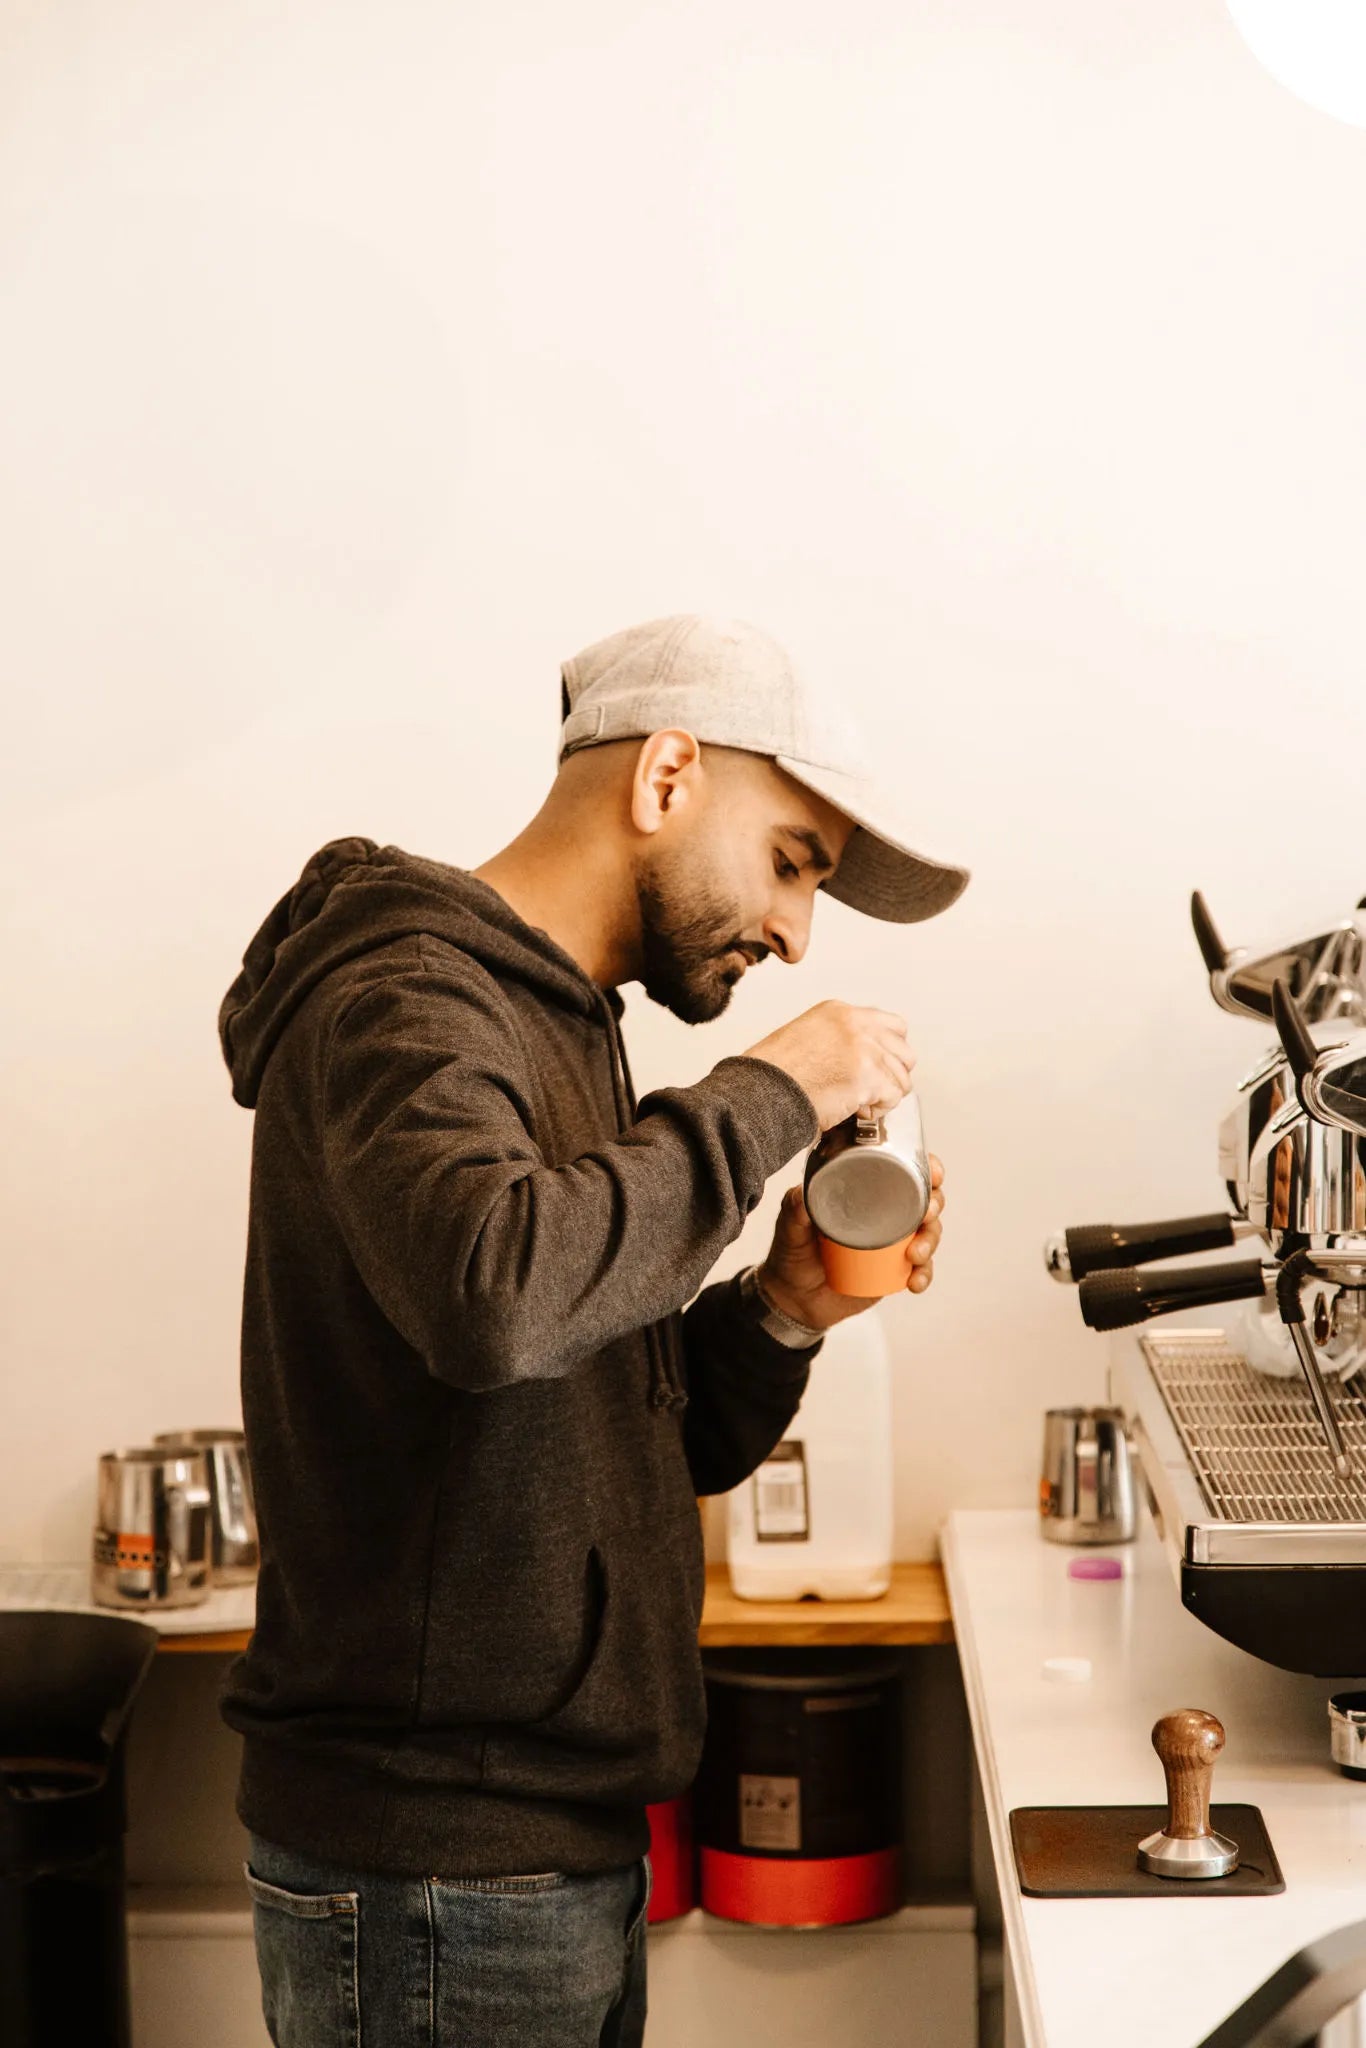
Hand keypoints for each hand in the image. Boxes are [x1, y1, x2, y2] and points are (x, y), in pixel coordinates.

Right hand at [743, 1001, 914, 1131]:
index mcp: (838, 1011)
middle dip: (891, 1073)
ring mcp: (864, 1048)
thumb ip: (834, 1039)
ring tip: (862, 1103)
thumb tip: (856, 1058)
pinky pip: (894, 1095)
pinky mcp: (868, 1076)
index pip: (890, 1025)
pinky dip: (880, 1109)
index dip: (886, 1052)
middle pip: (902, 1049)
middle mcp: (855, 1024)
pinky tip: (858, 1111)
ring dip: (886, 1093)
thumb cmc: (770, 1074)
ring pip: (902, 1075)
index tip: (875, 1068)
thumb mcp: (802, 1036)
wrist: (761, 1092)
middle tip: (872, 1089)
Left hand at [756, 1155, 945, 1332]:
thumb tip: (802, 1193)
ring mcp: (892, 1243)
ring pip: (929, 1234)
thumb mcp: (789, 1226)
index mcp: (865, 1192)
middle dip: (934, 1205)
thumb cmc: (792, 1254)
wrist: (792, 1298)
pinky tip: (913, 1283)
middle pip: (925, 1201)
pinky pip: (920, 1270)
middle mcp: (884, 1214)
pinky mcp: (894, 1272)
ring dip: (931, 1242)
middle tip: (925, 1215)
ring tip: (914, 1255)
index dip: (927, 1170)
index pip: (904, 1172)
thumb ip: (793, 1208)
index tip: (933, 1174)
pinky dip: (924, 1275)